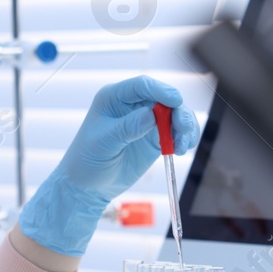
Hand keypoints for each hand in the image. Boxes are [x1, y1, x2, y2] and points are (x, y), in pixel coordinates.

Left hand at [18, 76, 197, 255]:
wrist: (88, 185)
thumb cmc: (87, 160)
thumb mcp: (104, 143)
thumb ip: (127, 128)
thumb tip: (151, 115)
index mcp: (114, 97)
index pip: (142, 86)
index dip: (161, 91)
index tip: (175, 101)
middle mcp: (132, 104)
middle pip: (164, 98)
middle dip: (178, 112)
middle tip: (183, 130)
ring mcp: (146, 120)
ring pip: (174, 114)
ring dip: (185, 126)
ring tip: (183, 146)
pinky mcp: (155, 137)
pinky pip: (176, 131)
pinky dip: (184, 138)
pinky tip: (182, 150)